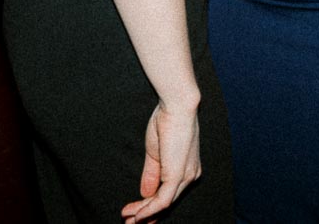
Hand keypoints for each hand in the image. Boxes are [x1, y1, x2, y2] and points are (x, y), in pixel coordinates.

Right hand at [120, 101, 201, 223]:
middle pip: (166, 204)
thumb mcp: (156, 153)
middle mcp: (190, 176)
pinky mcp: (177, 176)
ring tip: (128, 220)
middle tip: (129, 223)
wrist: (176, 106)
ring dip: (143, 214)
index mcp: (187, 169)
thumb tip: (145, 194)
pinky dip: (148, 209)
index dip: (152, 207)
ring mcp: (185, 177)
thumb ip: (152, 174)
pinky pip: (162, 200)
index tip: (136, 215)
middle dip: (146, 216)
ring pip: (163, 205)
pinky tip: (137, 215)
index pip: (169, 195)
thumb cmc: (167, 122)